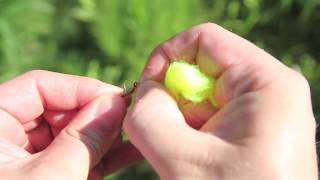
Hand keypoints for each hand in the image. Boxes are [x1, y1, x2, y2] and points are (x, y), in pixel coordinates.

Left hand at [0, 70, 141, 179]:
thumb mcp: (52, 175)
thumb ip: (84, 138)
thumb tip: (116, 104)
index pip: (38, 86)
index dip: (81, 88)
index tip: (117, 98)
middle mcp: (7, 136)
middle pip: (60, 110)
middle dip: (98, 117)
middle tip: (130, 121)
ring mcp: (29, 157)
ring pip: (73, 135)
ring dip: (107, 138)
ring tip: (137, 135)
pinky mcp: (48, 175)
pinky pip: (77, 158)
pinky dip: (103, 157)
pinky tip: (131, 151)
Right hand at [124, 23, 317, 178]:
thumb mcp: (184, 162)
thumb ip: (148, 118)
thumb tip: (142, 92)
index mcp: (266, 83)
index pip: (203, 40)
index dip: (166, 57)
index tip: (147, 90)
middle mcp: (268, 89)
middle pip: (202, 67)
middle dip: (171, 95)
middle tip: (159, 130)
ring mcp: (261, 108)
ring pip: (201, 93)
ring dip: (178, 118)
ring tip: (180, 151)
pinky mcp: (250, 126)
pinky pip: (209, 113)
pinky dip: (188, 129)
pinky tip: (190, 155)